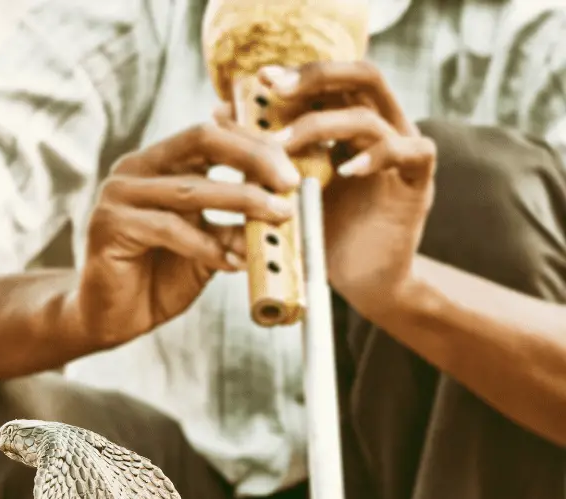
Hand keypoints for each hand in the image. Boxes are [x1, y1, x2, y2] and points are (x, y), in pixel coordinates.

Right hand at [76, 123, 300, 346]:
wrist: (113, 318)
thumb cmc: (160, 279)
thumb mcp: (207, 247)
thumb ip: (234, 226)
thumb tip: (283, 213)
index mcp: (159, 164)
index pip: (212, 134)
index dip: (256, 144)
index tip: (293, 170)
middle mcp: (136, 168)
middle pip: (203, 141)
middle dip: (254, 158)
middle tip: (291, 184)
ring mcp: (119, 194)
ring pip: (191, 188)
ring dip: (242, 201)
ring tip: (278, 217)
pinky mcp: (110, 225)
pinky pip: (169, 228)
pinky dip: (206, 245)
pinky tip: (233, 261)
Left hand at [251, 62, 435, 316]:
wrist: (359, 284)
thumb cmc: (322, 237)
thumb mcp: (286, 190)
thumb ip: (263, 153)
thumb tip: (219, 116)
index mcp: (352, 126)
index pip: (332, 81)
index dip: (298, 74)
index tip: (261, 79)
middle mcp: (383, 129)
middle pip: (361, 76)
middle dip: (315, 78)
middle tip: (275, 91)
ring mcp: (405, 152)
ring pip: (372, 115)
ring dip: (324, 125)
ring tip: (284, 147)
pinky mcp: (419, 182)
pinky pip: (409, 152)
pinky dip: (377, 156)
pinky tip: (346, 170)